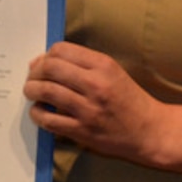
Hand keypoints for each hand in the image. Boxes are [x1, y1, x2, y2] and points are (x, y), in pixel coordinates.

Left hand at [24, 41, 167, 163]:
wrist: (150, 131)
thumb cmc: (129, 100)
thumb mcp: (111, 72)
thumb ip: (80, 64)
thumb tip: (42, 62)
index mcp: (103, 65)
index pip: (61, 50)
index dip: (45, 55)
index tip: (42, 64)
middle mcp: (95, 84)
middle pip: (50, 68)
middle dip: (34, 72)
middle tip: (32, 79)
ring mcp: (88, 109)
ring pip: (46, 91)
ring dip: (32, 90)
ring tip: (31, 93)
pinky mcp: (83, 131)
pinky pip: (49, 120)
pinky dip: (37, 114)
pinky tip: (39, 112)